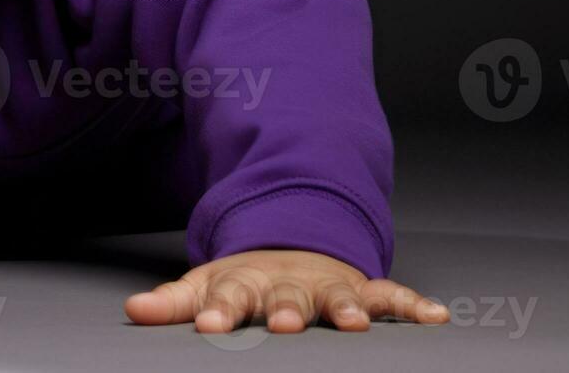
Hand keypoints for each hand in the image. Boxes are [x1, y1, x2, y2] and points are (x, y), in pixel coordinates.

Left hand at [124, 249, 449, 332]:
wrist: (290, 242)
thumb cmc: (245, 279)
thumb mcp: (206, 284)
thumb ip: (175, 302)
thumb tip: (133, 309)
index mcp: (247, 282)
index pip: (229, 296)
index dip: (220, 311)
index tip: (211, 326)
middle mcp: (290, 282)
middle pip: (287, 297)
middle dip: (286, 310)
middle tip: (284, 325)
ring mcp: (327, 284)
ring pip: (339, 295)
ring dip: (347, 309)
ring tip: (353, 325)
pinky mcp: (361, 289)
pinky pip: (392, 296)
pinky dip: (414, 305)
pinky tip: (435, 317)